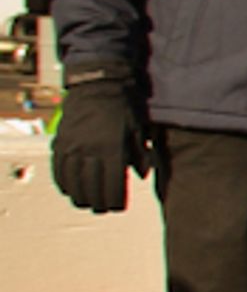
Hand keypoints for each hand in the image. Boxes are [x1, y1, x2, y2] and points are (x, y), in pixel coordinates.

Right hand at [51, 77, 148, 212]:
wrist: (99, 83)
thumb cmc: (125, 106)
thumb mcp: (139, 130)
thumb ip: (141, 155)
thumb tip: (142, 175)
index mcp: (112, 150)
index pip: (112, 187)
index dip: (115, 201)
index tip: (119, 207)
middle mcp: (89, 151)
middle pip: (91, 189)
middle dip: (99, 203)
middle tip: (104, 208)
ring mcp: (72, 146)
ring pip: (72, 182)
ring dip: (80, 196)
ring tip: (87, 203)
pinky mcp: (60, 141)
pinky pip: (58, 169)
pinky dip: (63, 182)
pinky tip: (70, 189)